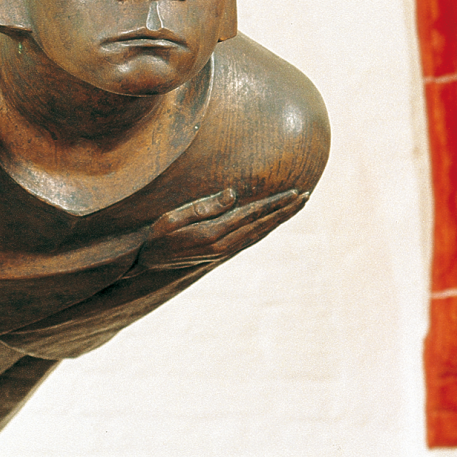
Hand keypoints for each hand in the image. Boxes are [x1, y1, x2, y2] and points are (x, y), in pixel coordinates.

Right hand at [138, 188, 308, 270]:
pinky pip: (252, 238)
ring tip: (298, 204)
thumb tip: (233, 193)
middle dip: (285, 211)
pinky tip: (276, 219)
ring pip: (261, 232)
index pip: (251, 215)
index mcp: (213, 234)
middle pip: (263, 225)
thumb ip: (203, 207)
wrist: (150, 264)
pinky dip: (267, 227)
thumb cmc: (158, 236)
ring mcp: (226, 251)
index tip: (293, 194)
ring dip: (280, 218)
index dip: (273, 204)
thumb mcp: (172, 218)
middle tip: (305, 197)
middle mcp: (225, 245)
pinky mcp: (224, 252)